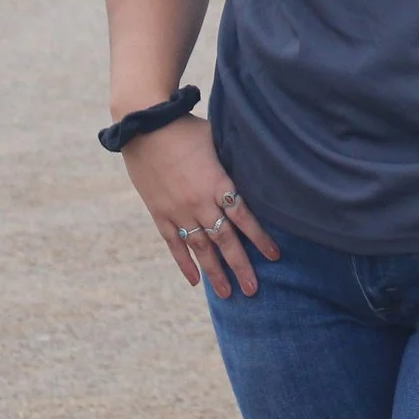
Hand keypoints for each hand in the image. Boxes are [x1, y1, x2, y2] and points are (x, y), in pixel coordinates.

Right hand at [120, 116, 278, 298]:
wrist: (143, 124)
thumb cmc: (184, 127)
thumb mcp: (217, 140)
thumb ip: (232, 160)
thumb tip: (256, 165)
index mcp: (217, 183)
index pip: (244, 217)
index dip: (260, 238)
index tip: (275, 256)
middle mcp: (199, 202)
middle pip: (225, 240)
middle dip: (241, 266)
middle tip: (254, 290)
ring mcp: (177, 210)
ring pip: (201, 248)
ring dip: (215, 272)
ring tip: (229, 294)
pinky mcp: (159, 212)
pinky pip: (174, 243)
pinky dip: (184, 263)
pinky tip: (195, 281)